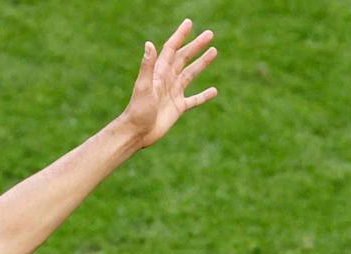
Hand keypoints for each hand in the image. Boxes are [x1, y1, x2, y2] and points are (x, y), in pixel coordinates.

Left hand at [121, 19, 217, 147]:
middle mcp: (167, 80)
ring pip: (190, 74)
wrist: (137, 133)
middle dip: (196, 46)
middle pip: (184, 58)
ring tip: (214, 51)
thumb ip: (147, 66)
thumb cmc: (138, 110)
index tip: (189, 23)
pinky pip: (194, 100)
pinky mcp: (178, 108)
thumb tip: (149, 43)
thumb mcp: (144, 86)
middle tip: (210, 34)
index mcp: (159, 73)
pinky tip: (214, 91)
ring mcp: (173, 93)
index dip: (180, 36)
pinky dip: (204, 96)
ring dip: (202, 63)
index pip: (171, 50)